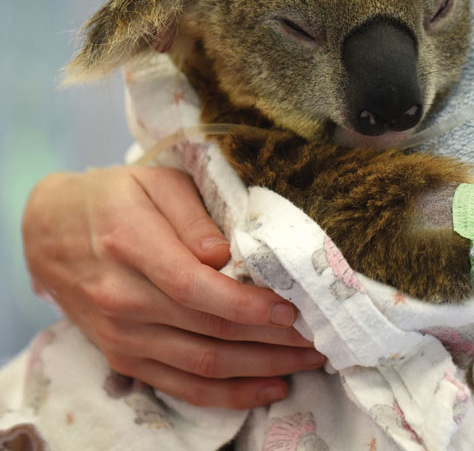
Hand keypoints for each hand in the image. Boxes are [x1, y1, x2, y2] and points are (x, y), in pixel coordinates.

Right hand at [22, 166, 325, 408]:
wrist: (50, 232)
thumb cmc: (115, 198)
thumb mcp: (155, 182)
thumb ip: (192, 215)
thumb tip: (225, 253)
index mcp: (132, 245)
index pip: (197, 287)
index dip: (248, 303)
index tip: (292, 308)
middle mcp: (124, 299)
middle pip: (209, 330)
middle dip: (273, 339)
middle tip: (321, 337)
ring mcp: (122, 336)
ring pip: (202, 364)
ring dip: (261, 369)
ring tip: (308, 361)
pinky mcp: (124, 359)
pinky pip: (180, 386)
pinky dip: (227, 394)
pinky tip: (268, 388)